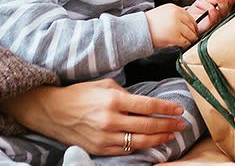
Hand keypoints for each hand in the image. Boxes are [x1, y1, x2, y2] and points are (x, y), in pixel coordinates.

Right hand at [0, 79, 187, 155]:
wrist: (53, 111)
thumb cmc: (79, 94)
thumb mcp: (103, 85)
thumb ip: (125, 93)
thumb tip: (143, 103)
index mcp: (112, 100)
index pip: (147, 105)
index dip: (166, 108)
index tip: (179, 109)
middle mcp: (111, 120)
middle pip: (148, 125)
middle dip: (168, 124)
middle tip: (182, 123)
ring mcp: (106, 137)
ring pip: (141, 141)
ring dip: (160, 138)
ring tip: (171, 134)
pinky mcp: (100, 149)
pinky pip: (126, 151)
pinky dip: (141, 147)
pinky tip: (151, 143)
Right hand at [145, 3, 197, 48]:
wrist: (139, 30)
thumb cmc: (149, 24)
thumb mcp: (163, 13)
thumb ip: (175, 16)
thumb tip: (188, 25)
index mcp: (174, 8)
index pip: (189, 16)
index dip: (192, 25)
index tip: (192, 30)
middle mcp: (176, 15)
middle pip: (192, 25)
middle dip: (192, 33)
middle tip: (191, 38)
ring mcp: (176, 26)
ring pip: (191, 34)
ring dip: (190, 39)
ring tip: (186, 42)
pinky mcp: (175, 36)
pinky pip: (186, 42)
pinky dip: (186, 45)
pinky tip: (182, 46)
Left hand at [186, 0, 234, 33]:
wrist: (184, 19)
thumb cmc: (197, 11)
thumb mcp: (206, 0)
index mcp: (220, 12)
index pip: (228, 6)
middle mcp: (218, 19)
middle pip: (225, 11)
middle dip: (224, 1)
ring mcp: (212, 25)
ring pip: (219, 14)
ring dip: (218, 4)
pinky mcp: (206, 29)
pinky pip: (211, 21)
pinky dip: (211, 13)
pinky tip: (209, 7)